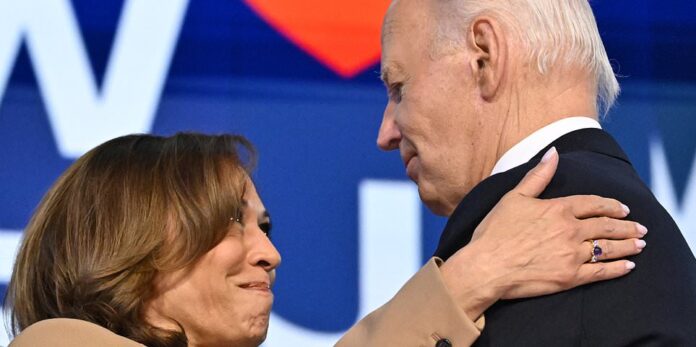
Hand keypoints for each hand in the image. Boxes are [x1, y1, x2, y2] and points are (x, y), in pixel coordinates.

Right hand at [440, 147, 646, 320]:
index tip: (623, 208)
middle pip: (607, 226)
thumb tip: (553, 152)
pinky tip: (628, 266)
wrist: (487, 266)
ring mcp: (572, 255)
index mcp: (558, 209)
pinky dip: (618, 269)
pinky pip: (601, 272)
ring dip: (628, 245)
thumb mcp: (514, 197)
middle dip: (627, 226)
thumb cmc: (495, 232)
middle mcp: (570, 230)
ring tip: (640, 244)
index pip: (593, 204)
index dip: (611, 205)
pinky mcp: (570, 277)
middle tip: (641, 227)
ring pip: (608, 248)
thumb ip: (537, 176)